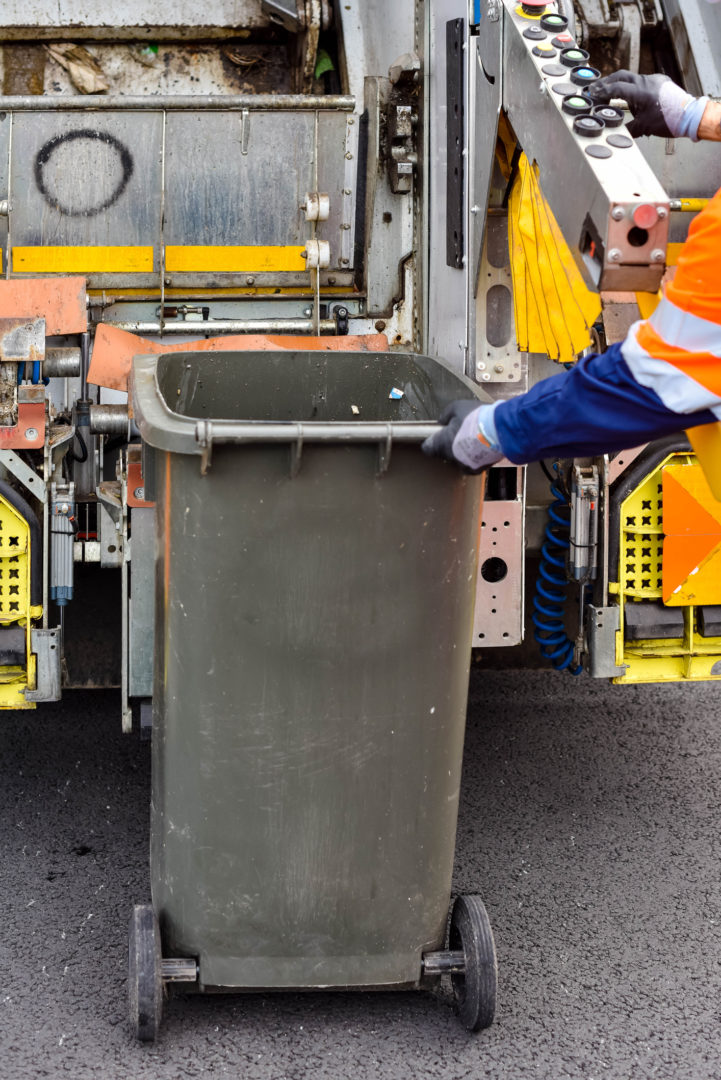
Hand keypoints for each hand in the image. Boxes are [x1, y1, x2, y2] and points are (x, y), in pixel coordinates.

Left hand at [421, 400, 501, 472]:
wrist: (501, 429)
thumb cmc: (477, 417)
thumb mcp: (457, 407)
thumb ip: (445, 416)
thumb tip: (442, 421)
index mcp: (442, 443)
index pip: (427, 448)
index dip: (431, 440)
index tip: (437, 435)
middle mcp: (450, 458)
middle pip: (444, 453)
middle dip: (449, 444)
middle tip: (461, 432)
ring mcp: (464, 465)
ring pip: (458, 459)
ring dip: (462, 451)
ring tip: (474, 438)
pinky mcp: (477, 469)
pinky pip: (471, 463)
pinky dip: (474, 457)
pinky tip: (481, 446)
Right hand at [588, 71, 705, 139]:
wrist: (689, 115)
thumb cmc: (669, 121)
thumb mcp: (644, 128)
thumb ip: (626, 129)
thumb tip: (613, 133)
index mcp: (640, 92)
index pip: (615, 88)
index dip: (602, 91)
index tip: (592, 94)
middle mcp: (646, 81)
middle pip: (621, 76)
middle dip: (606, 82)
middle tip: (596, 88)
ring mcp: (653, 79)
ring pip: (631, 77)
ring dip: (619, 83)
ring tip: (610, 92)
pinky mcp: (660, 80)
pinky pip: (642, 80)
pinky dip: (632, 86)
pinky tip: (629, 94)